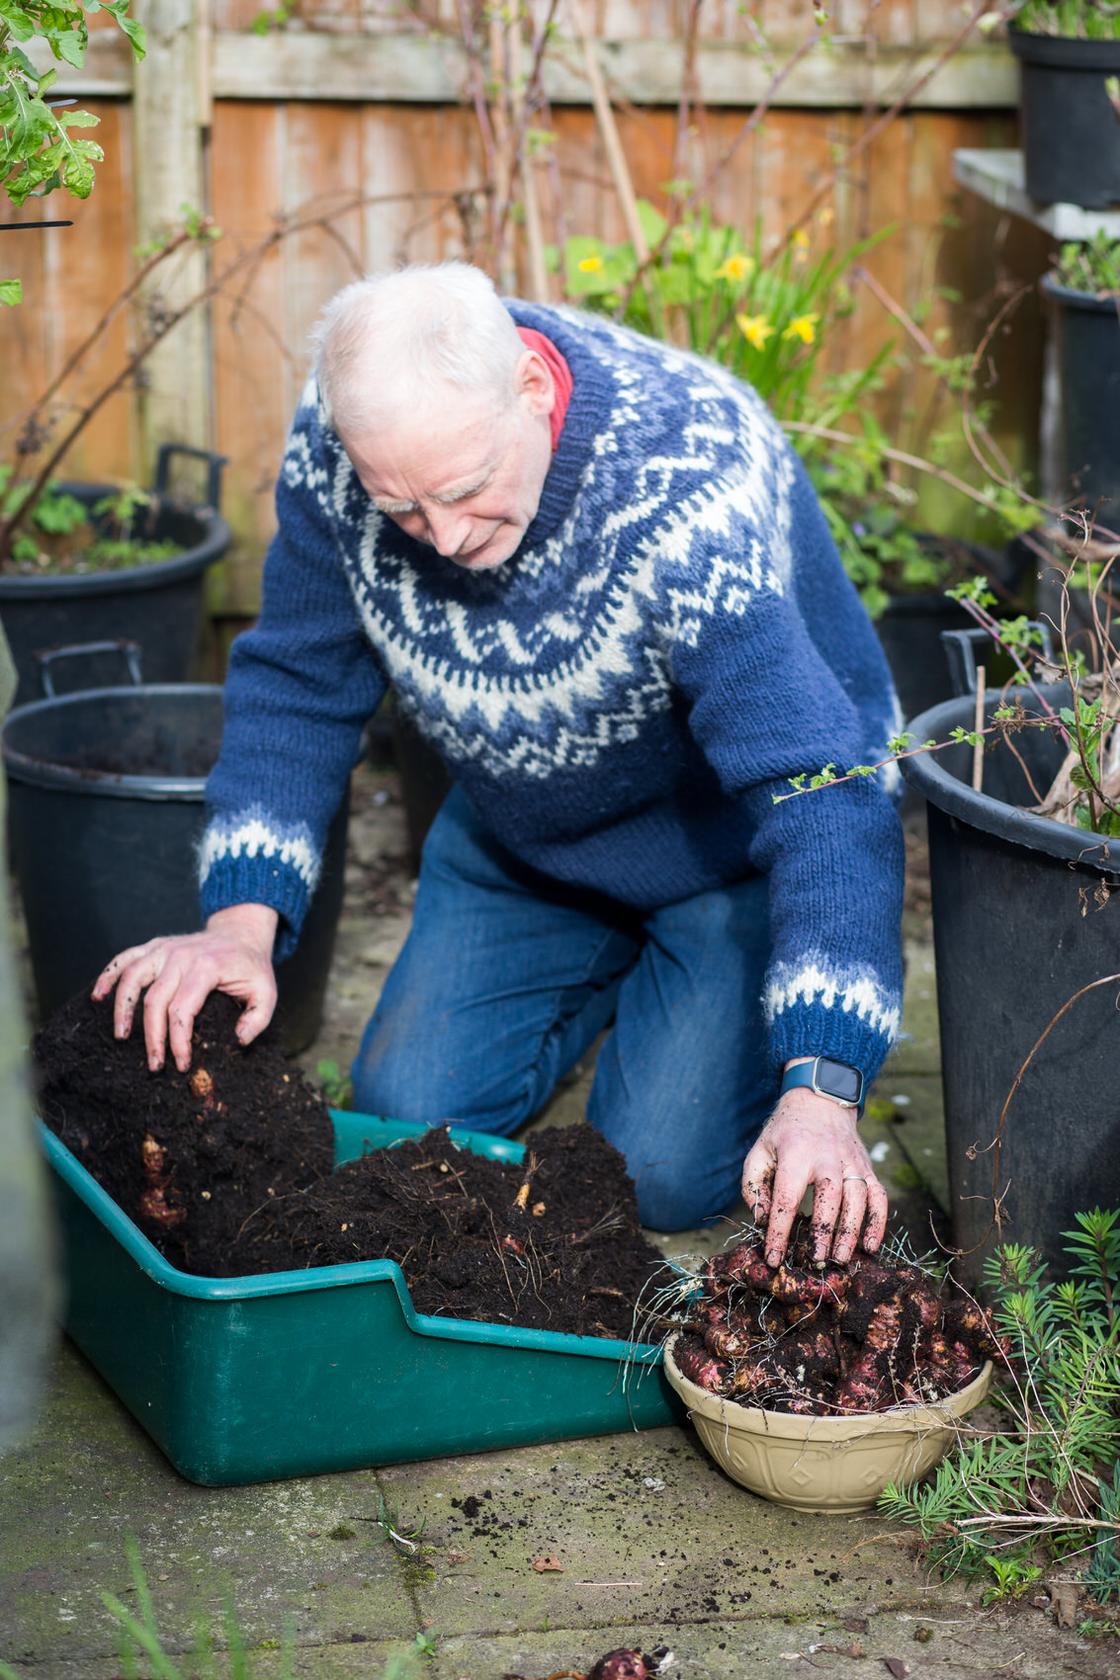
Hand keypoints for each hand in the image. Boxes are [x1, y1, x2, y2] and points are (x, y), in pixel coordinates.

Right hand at [91, 904, 279, 1073]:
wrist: (241, 933)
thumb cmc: (251, 968)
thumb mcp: (267, 993)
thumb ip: (257, 1019)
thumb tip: (238, 1041)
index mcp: (207, 968)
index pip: (183, 1010)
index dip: (178, 1041)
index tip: (182, 1064)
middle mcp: (181, 956)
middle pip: (155, 1000)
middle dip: (152, 1037)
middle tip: (154, 1065)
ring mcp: (164, 948)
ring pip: (133, 978)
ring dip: (122, 1008)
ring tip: (121, 1036)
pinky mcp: (154, 946)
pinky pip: (125, 958)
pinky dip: (108, 974)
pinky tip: (97, 996)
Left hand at [741, 1088, 887, 1266]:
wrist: (819, 1102)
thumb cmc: (785, 1134)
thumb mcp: (760, 1152)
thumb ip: (754, 1186)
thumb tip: (763, 1220)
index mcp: (796, 1153)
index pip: (787, 1197)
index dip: (779, 1230)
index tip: (773, 1258)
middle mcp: (827, 1157)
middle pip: (831, 1196)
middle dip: (825, 1230)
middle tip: (817, 1259)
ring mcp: (852, 1162)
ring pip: (859, 1199)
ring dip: (852, 1231)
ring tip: (841, 1259)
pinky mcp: (867, 1168)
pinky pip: (879, 1197)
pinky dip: (878, 1222)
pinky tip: (870, 1246)